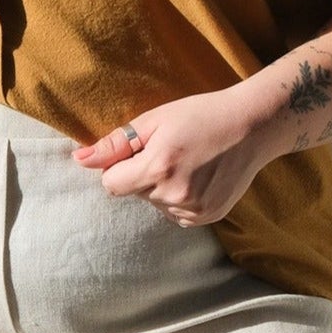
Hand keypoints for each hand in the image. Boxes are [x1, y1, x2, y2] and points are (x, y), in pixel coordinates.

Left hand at [71, 87, 266, 225]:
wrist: (252, 126)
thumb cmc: (200, 115)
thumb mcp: (154, 120)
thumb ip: (115, 144)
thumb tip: (79, 160)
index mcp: (157, 168)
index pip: (112, 184)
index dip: (121, 167)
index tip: (141, 151)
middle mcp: (174, 195)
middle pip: (136, 194)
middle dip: (144, 175)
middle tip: (172, 151)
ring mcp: (193, 211)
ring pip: (157, 205)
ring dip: (164, 188)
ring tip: (190, 163)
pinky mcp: (207, 217)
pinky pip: (177, 214)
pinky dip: (181, 199)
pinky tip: (199, 177)